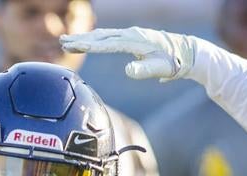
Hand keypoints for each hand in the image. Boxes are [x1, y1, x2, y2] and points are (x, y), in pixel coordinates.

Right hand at [60, 27, 203, 82]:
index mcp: (134, 41)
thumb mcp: (160, 69)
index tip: (73, 46)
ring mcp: (130, 34)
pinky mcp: (131, 38)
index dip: (88, 45)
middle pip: (100, 36)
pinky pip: (109, 37)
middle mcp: (130, 34)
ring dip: (85, 38)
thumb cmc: (172, 62)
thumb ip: (144, 71)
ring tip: (67, 41)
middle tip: (62, 41)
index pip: (106, 43)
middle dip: (80, 39)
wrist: (184, 52)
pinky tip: (87, 41)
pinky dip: (95, 38)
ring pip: (103, 35)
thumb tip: (128, 71)